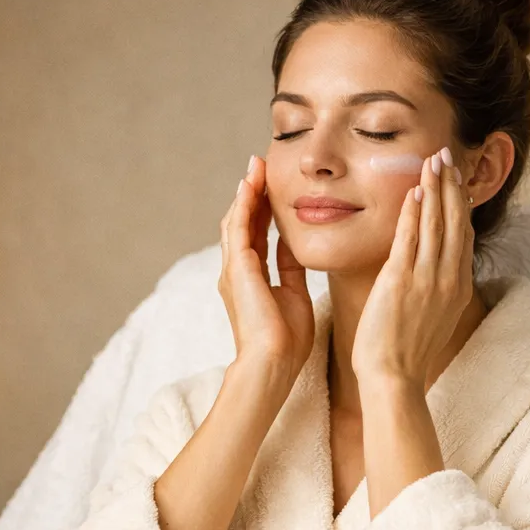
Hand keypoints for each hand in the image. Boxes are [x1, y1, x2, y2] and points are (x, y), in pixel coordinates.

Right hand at [219, 155, 314, 387]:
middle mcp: (238, 270)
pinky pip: (238, 228)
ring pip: (237, 220)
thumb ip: (290, 268)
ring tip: (255, 167)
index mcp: (252, 278)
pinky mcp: (238, 268)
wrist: (273, 363)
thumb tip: (294, 245)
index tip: (273, 186)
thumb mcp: (294, 294)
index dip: (263, 209)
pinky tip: (251, 185)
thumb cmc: (286, 341)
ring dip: (246, 192)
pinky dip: (243, 204)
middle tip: (260, 166)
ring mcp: (234, 269)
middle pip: (243, 222)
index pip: (256, 234)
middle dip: (252, 194)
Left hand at [352, 146, 474, 387]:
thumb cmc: (404, 356)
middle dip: (452, 186)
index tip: (456, 181)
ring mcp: (427, 279)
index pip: (463, 236)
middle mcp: (448, 279)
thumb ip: (434, 293)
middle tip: (448, 156)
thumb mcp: (430, 320)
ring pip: (437, 224)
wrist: (393, 379)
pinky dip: (415, 213)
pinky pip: (411, 239)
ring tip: (433, 161)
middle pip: (456, 222)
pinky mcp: (402, 281)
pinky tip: (415, 191)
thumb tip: (430, 277)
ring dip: (436, 188)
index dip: (460, 205)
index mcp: (457, 288)